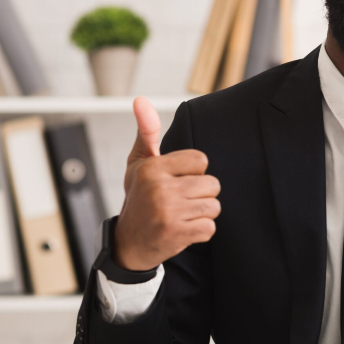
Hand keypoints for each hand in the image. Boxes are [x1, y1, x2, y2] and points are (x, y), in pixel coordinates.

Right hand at [113, 97, 220, 270]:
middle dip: (202, 194)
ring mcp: (168, 212)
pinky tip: (184, 229)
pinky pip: (210, 227)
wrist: (129, 243)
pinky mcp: (176, 233)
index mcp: (153, 167)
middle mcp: (159, 188)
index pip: (201, 160)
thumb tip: (141, 100)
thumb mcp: (139, 163)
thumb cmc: (139, 198)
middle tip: (181, 201)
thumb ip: (147, 131)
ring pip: (214, 206)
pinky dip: (201, 231)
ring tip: (183, 215)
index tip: (178, 180)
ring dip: (203, 213)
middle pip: (212, 184)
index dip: (195, 172)